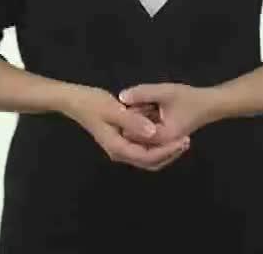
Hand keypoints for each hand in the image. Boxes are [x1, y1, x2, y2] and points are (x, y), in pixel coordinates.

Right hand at [63, 86, 190, 171]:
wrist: (75, 101)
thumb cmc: (93, 103)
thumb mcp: (114, 109)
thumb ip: (133, 121)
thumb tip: (153, 133)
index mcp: (118, 147)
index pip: (149, 157)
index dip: (168, 151)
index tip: (183, 141)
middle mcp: (120, 152)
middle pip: (150, 161)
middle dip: (170, 153)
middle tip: (187, 141)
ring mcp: (120, 147)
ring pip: (147, 155)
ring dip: (164, 149)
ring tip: (181, 137)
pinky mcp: (121, 139)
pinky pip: (143, 147)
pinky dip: (155, 142)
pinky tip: (165, 130)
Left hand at [118, 83, 214, 147]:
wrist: (208, 105)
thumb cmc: (189, 98)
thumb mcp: (165, 91)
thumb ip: (143, 93)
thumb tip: (121, 96)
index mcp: (162, 138)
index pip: (132, 132)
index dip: (127, 117)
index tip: (128, 104)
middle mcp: (160, 146)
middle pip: (133, 137)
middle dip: (131, 120)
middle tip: (138, 105)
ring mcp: (160, 145)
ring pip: (138, 135)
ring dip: (137, 120)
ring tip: (144, 106)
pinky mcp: (160, 140)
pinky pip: (144, 134)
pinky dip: (142, 122)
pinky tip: (147, 109)